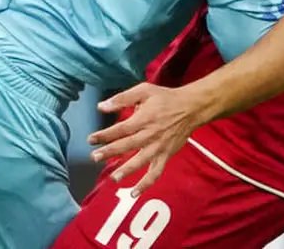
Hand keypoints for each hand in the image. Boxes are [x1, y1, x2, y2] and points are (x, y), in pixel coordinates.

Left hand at [88, 83, 208, 196]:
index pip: (121, 129)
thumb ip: (122, 99)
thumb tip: (101, 107)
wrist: (192, 107)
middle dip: (109, 152)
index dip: (104, 135)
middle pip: (128, 145)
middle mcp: (151, 134)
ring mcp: (159, 147)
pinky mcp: (166, 155)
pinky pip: (156, 172)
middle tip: (94, 158)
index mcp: (145, 118)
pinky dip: (146, 184)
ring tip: (112, 178)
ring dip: (126, 170)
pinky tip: (134, 193)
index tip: (91, 140)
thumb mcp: (144, 91)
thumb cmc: (166, 98)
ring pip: (141, 161)